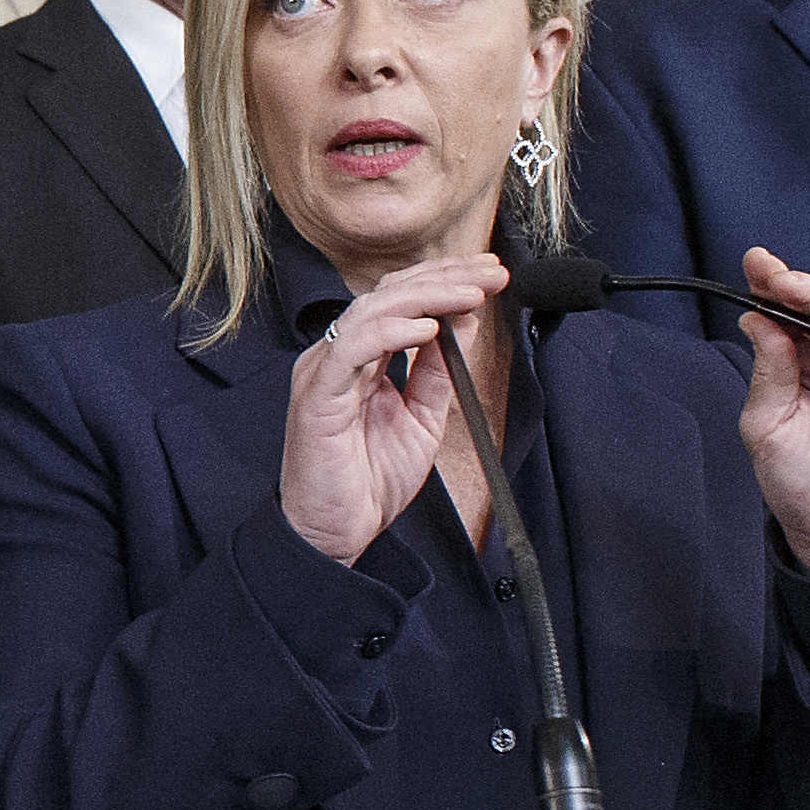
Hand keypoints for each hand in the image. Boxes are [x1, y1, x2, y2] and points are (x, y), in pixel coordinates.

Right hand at [278, 255, 503, 563]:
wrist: (334, 534)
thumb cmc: (367, 483)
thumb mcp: (422, 419)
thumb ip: (438, 371)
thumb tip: (464, 322)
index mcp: (361, 357)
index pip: (402, 299)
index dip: (446, 279)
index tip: (491, 275)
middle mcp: (339, 355)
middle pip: (390, 293)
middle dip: (446, 277)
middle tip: (493, 274)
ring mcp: (324, 370)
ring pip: (373, 309)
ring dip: (427, 296)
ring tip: (471, 295)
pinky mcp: (317, 395)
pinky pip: (353, 348)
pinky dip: (392, 332)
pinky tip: (429, 329)